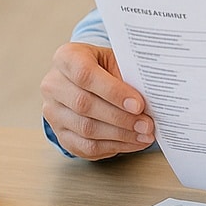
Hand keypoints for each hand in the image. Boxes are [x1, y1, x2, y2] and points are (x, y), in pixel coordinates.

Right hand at [41, 43, 154, 159]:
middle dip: (120, 118)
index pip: (85, 74)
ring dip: (120, 135)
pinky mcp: (60, 134)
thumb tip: (153, 96)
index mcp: (66, 58)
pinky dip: (113, 146)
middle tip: (146, 124)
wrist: (83, 80)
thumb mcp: (114, 60)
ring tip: (144, 134)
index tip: (138, 104)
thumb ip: (128, 75)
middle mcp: (53, 84)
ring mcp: (53, 112)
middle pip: (84, 104)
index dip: (113, 91)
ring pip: (85, 129)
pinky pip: (86, 146)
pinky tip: (131, 142)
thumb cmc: (102, 68)